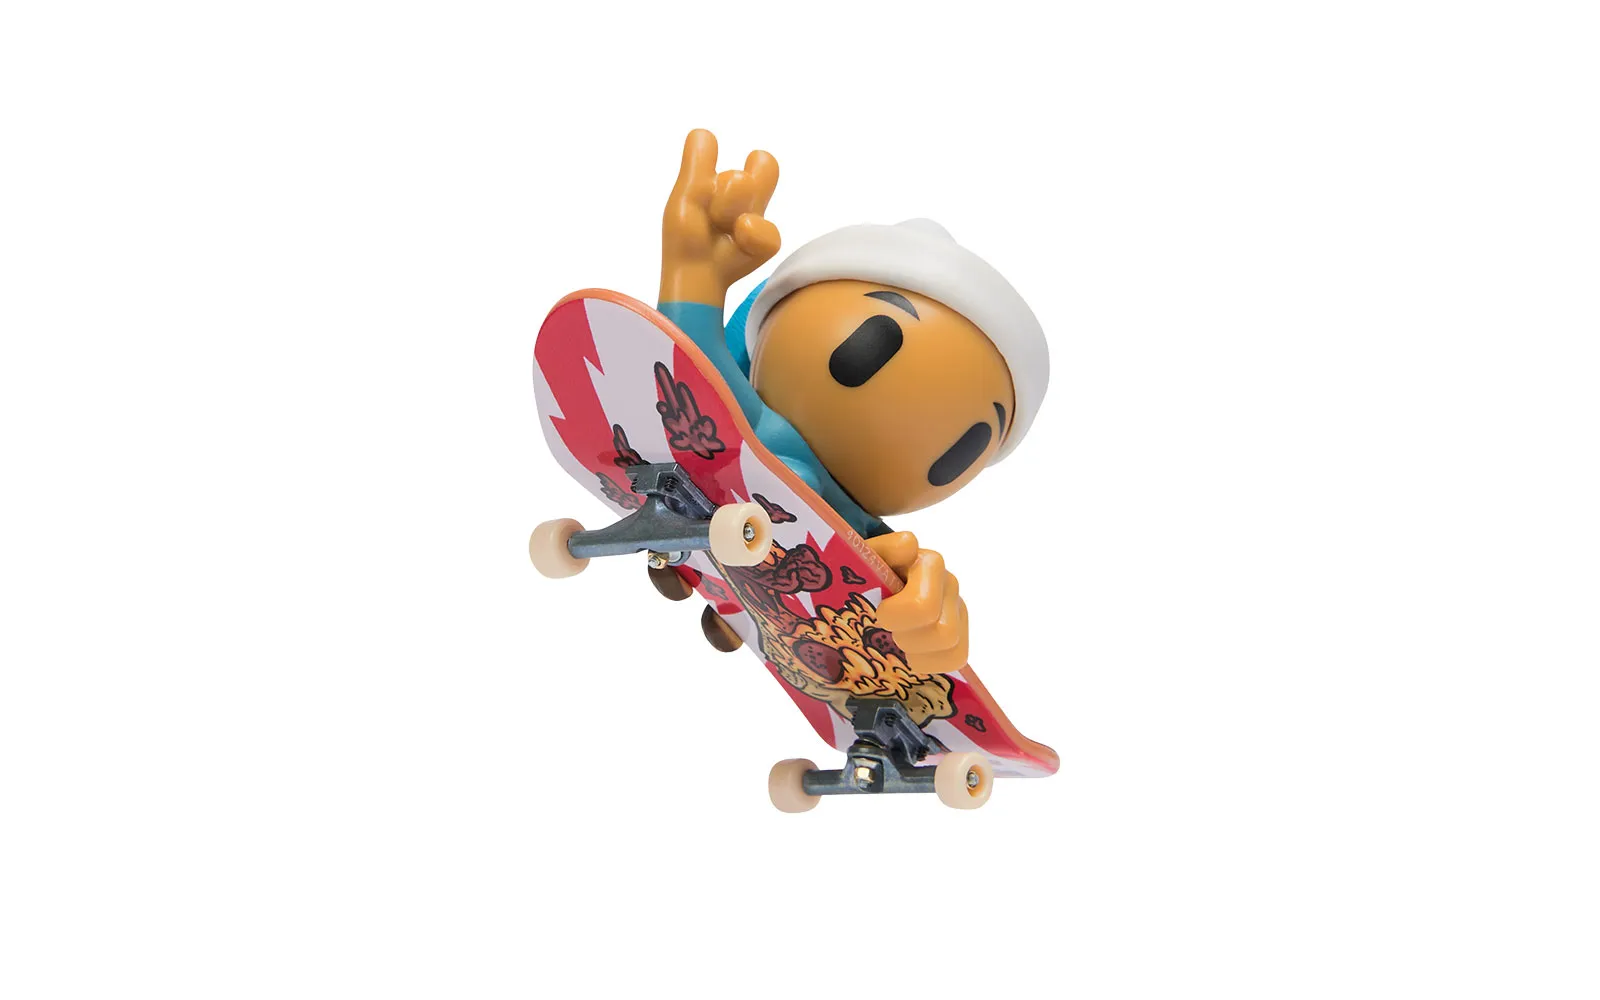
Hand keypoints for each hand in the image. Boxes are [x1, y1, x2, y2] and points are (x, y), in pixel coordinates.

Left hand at [660, 129, 780, 306]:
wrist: (691, 276)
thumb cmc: (686, 241)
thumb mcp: (686, 197)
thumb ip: (697, 166)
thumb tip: (703, 132)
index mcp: (731, 187)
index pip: (751, 158)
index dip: (734, 159)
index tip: (716, 181)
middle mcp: (749, 201)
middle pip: (765, 164)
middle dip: (744, 171)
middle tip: (720, 197)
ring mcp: (758, 222)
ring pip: (749, 184)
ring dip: (726, 200)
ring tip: (715, 222)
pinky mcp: (766, 244)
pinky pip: (765, 223)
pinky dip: (748, 229)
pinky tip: (737, 234)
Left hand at [867, 532, 969, 676]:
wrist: (870, 579)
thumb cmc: (866, 571)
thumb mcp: (865, 556)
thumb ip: (883, 550)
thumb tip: (909, 547)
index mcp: (928, 564)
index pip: (922, 606)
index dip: (895, 617)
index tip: (878, 612)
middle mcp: (948, 583)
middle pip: (941, 632)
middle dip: (907, 637)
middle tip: (887, 630)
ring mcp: (957, 607)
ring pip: (952, 646)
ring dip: (919, 652)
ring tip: (898, 641)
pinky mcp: (960, 629)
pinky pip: (957, 657)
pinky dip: (931, 663)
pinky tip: (911, 653)